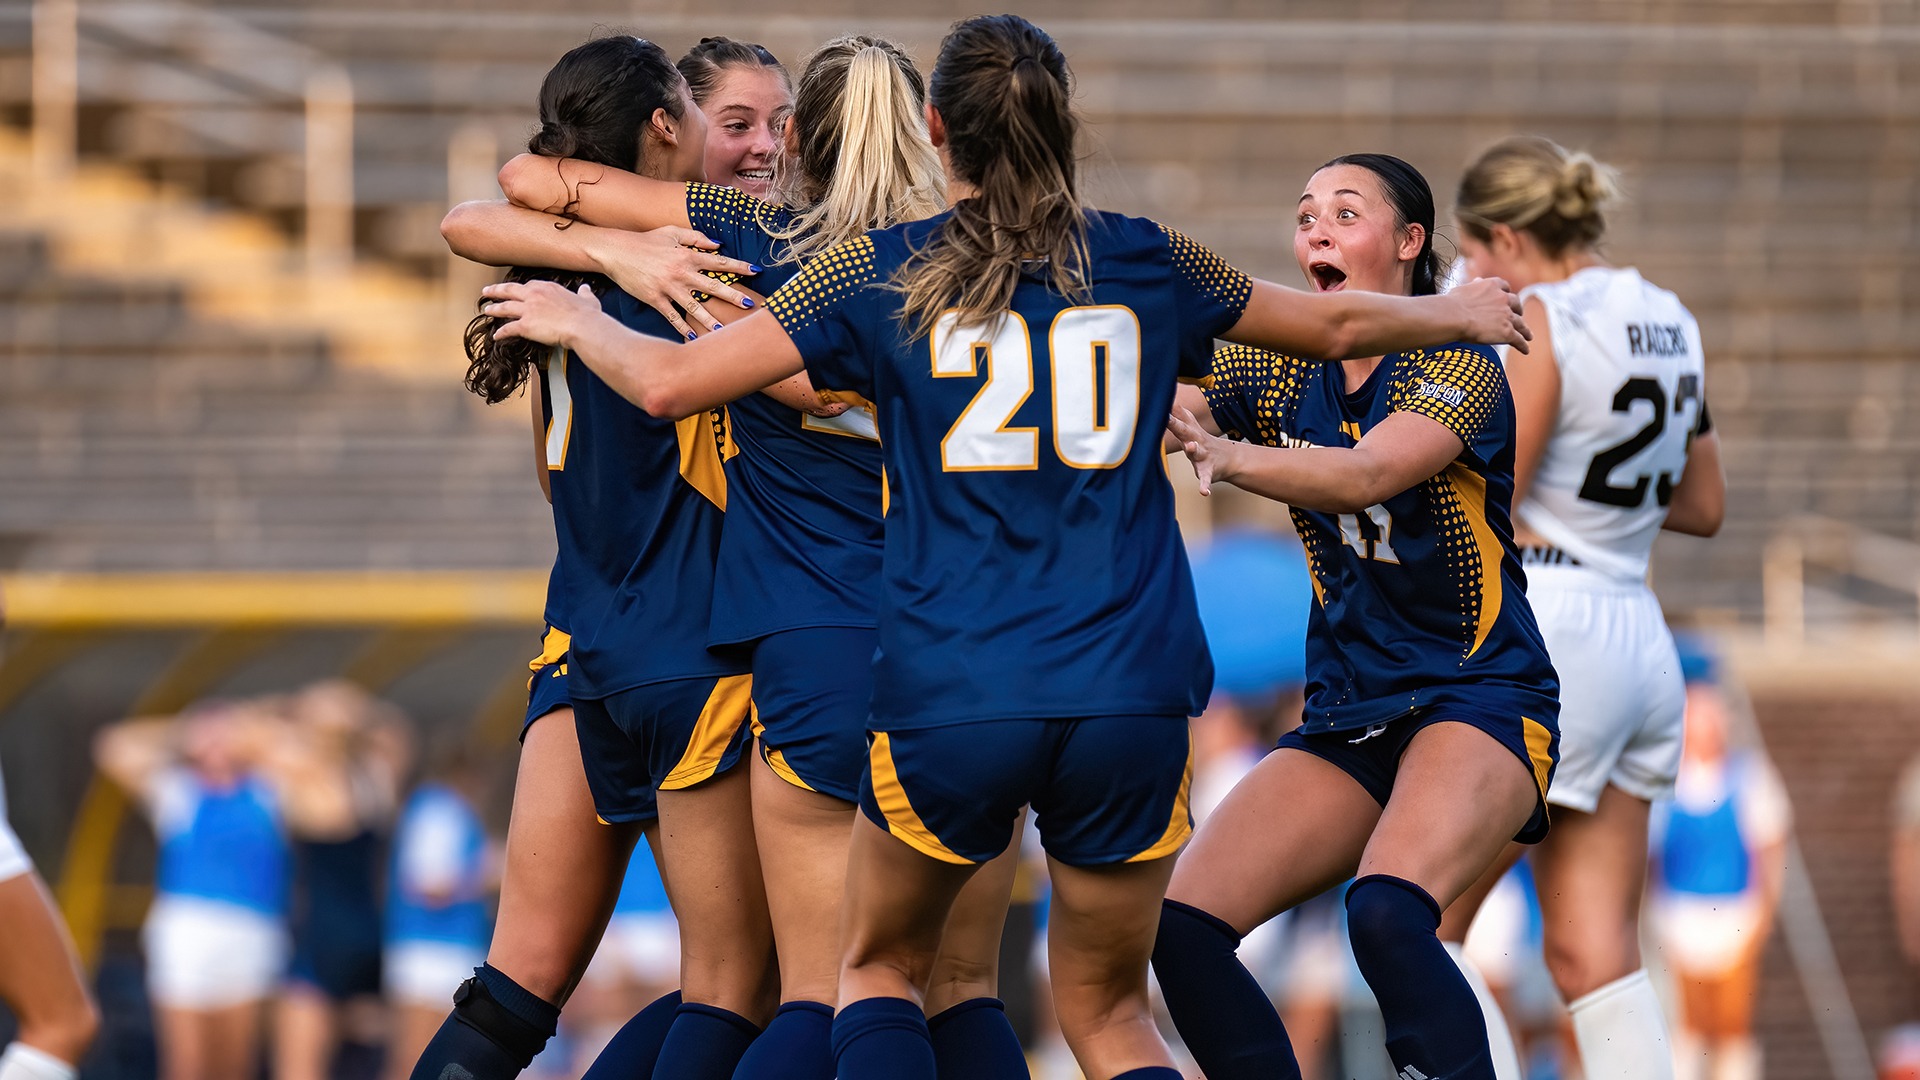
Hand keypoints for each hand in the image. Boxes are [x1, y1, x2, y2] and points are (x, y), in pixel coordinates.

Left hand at [482, 280, 602, 347]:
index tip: (516, 290)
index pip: (529, 285)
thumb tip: (586, 289)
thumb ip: (584, 293)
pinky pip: (508, 328)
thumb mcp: (588, 299)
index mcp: (548, 287)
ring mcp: (528, 309)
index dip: (521, 289)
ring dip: (494, 309)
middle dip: (496, 290)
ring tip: (487, 310)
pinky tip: (496, 336)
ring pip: (505, 307)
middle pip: (509, 290)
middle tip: (487, 291)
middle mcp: (534, 295)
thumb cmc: (587, 315)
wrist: (582, 326)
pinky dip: (501, 332)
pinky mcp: (525, 325)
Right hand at [591, 226, 759, 340]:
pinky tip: (694, 338)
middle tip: (751, 305)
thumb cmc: (646, 241)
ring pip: (694, 306)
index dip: (738, 266)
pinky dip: (682, 328)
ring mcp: (668, 287)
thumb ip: (696, 237)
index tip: (756, 271)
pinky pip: (672, 316)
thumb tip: (718, 244)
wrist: (617, 251)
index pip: (718, 261)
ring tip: (725, 331)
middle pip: (712, 286)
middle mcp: (681, 272)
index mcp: (687, 255)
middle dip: (733, 295)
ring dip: (710, 319)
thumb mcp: (672, 232)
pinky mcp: (655, 299)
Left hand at [1168, 405, 1232, 495]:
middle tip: (1166, 417)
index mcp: (1188, 432)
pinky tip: (1204, 492)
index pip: (1176, 419)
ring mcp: (1202, 456)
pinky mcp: (1208, 471)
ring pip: (1197, 452)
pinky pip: (1206, 479)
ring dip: (1194, 449)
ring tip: (1191, 447)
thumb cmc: (1201, 441)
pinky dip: (1205, 485)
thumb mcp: (1190, 426)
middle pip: (1184, 431)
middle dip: (1175, 424)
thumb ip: (1177, 412)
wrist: (1229, 458)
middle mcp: (1195, 441)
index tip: (1156, 402)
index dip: (1166, 411)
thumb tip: (1165, 397)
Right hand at [1453, 276, 1531, 353]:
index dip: (1506, 294)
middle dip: (1518, 311)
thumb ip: (1474, 286)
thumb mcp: (1463, 289)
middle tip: (1518, 317)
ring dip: (1525, 330)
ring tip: (1528, 336)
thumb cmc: (1453, 304)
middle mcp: (1503, 299)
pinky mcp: (1507, 332)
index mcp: (1492, 286)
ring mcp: (1507, 316)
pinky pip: (1518, 339)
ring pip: (1520, 324)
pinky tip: (1525, 350)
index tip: (1507, 298)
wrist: (1454, 317)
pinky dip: (1522, 345)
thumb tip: (1477, 281)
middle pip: (1516, 305)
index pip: (1504, 288)